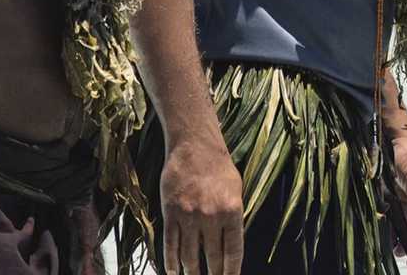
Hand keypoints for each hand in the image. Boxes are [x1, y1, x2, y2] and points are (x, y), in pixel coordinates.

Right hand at [160, 138, 243, 274]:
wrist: (193, 145)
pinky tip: (173, 271)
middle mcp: (212, 216)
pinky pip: (170, 243)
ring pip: (189, 255)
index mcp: (232, 211)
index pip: (233, 251)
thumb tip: (230, 245)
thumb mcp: (236, 190)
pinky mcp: (171, 212)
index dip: (232, 271)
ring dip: (192, 272)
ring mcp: (190, 215)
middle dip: (213, 274)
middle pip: (212, 257)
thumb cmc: (218, 166)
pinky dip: (171, 261)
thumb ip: (233, 217)